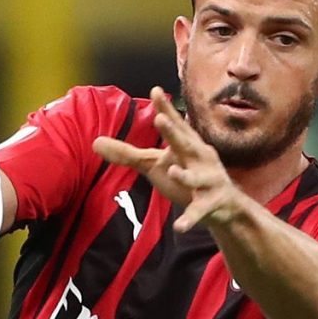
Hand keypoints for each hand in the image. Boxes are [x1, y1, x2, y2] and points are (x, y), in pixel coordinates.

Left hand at [92, 88, 249, 233]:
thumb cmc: (185, 177)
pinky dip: (189, 219)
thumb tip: (94, 142)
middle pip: (185, 144)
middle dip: (174, 133)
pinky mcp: (209, 204)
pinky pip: (197, 212)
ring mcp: (207, 181)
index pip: (175, 124)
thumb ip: (127, 154)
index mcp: (186, 145)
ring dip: (185, 175)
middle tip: (160, 119)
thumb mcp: (155, 165)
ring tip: (172, 171)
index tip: (156, 90)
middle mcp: (199, 158)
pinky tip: (179, 227)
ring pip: (195, 178)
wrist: (223, 206)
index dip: (165, 109)